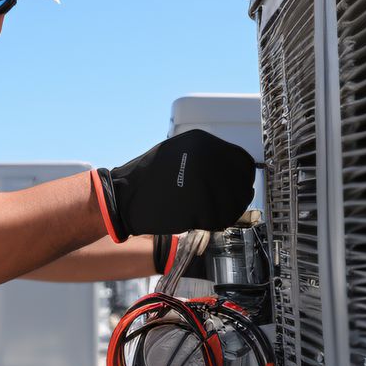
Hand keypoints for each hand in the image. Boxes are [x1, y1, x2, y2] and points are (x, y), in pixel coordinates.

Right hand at [92, 130, 255, 240]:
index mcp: (201, 141)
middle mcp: (206, 156)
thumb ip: (206, 158)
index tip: (240, 187)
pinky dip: (216, 223)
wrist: (122, 197)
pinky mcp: (199, 205)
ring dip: (227, 211)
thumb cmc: (148, 178)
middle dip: (238, 196)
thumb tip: (232, 173)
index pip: (241, 160)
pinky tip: (203, 221)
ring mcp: (204, 181)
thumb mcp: (179, 153)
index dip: (243, 177)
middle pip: (241, 182)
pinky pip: (221, 218)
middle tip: (228, 205)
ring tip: (212, 214)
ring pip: (234, 202)